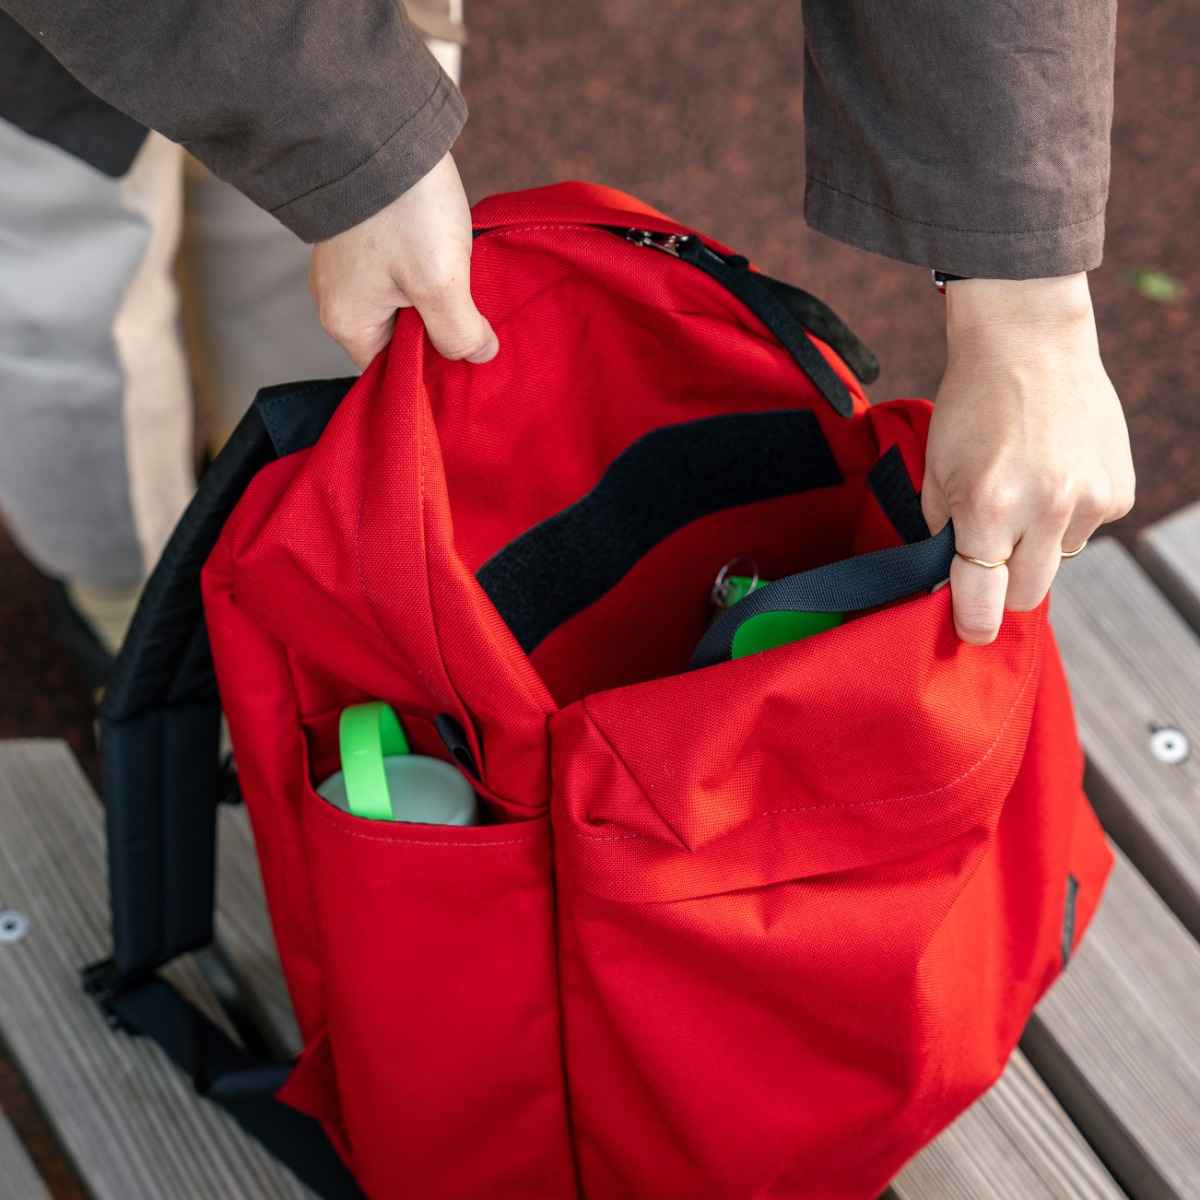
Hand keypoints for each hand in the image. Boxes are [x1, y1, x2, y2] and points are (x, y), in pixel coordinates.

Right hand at [308, 151, 498, 369]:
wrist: (374, 123)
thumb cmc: (403, 211)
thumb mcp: (440, 283)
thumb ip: (459, 331)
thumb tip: (478, 354)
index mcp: (347, 323)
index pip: (393, 372)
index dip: (433, 371)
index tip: (470, 358)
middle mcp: (338, 300)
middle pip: (398, 340)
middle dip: (438, 333)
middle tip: (479, 323)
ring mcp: (348, 266)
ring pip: (403, 304)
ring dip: (437, 300)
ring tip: (470, 289)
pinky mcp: (362, 236)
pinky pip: (399, 272)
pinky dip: (427, 272)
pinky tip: (454, 259)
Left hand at [921, 274, 1135, 643]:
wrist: (1029, 344)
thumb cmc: (972, 408)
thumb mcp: (936, 473)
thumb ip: (942, 534)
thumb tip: (949, 581)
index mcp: (989, 509)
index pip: (982, 600)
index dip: (971, 624)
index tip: (968, 634)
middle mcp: (1046, 510)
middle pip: (1026, 596)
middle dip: (1004, 589)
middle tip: (988, 562)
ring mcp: (1089, 501)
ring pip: (1057, 564)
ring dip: (1036, 547)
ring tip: (1022, 492)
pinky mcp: (1118, 492)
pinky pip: (1085, 532)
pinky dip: (1065, 519)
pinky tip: (1052, 476)